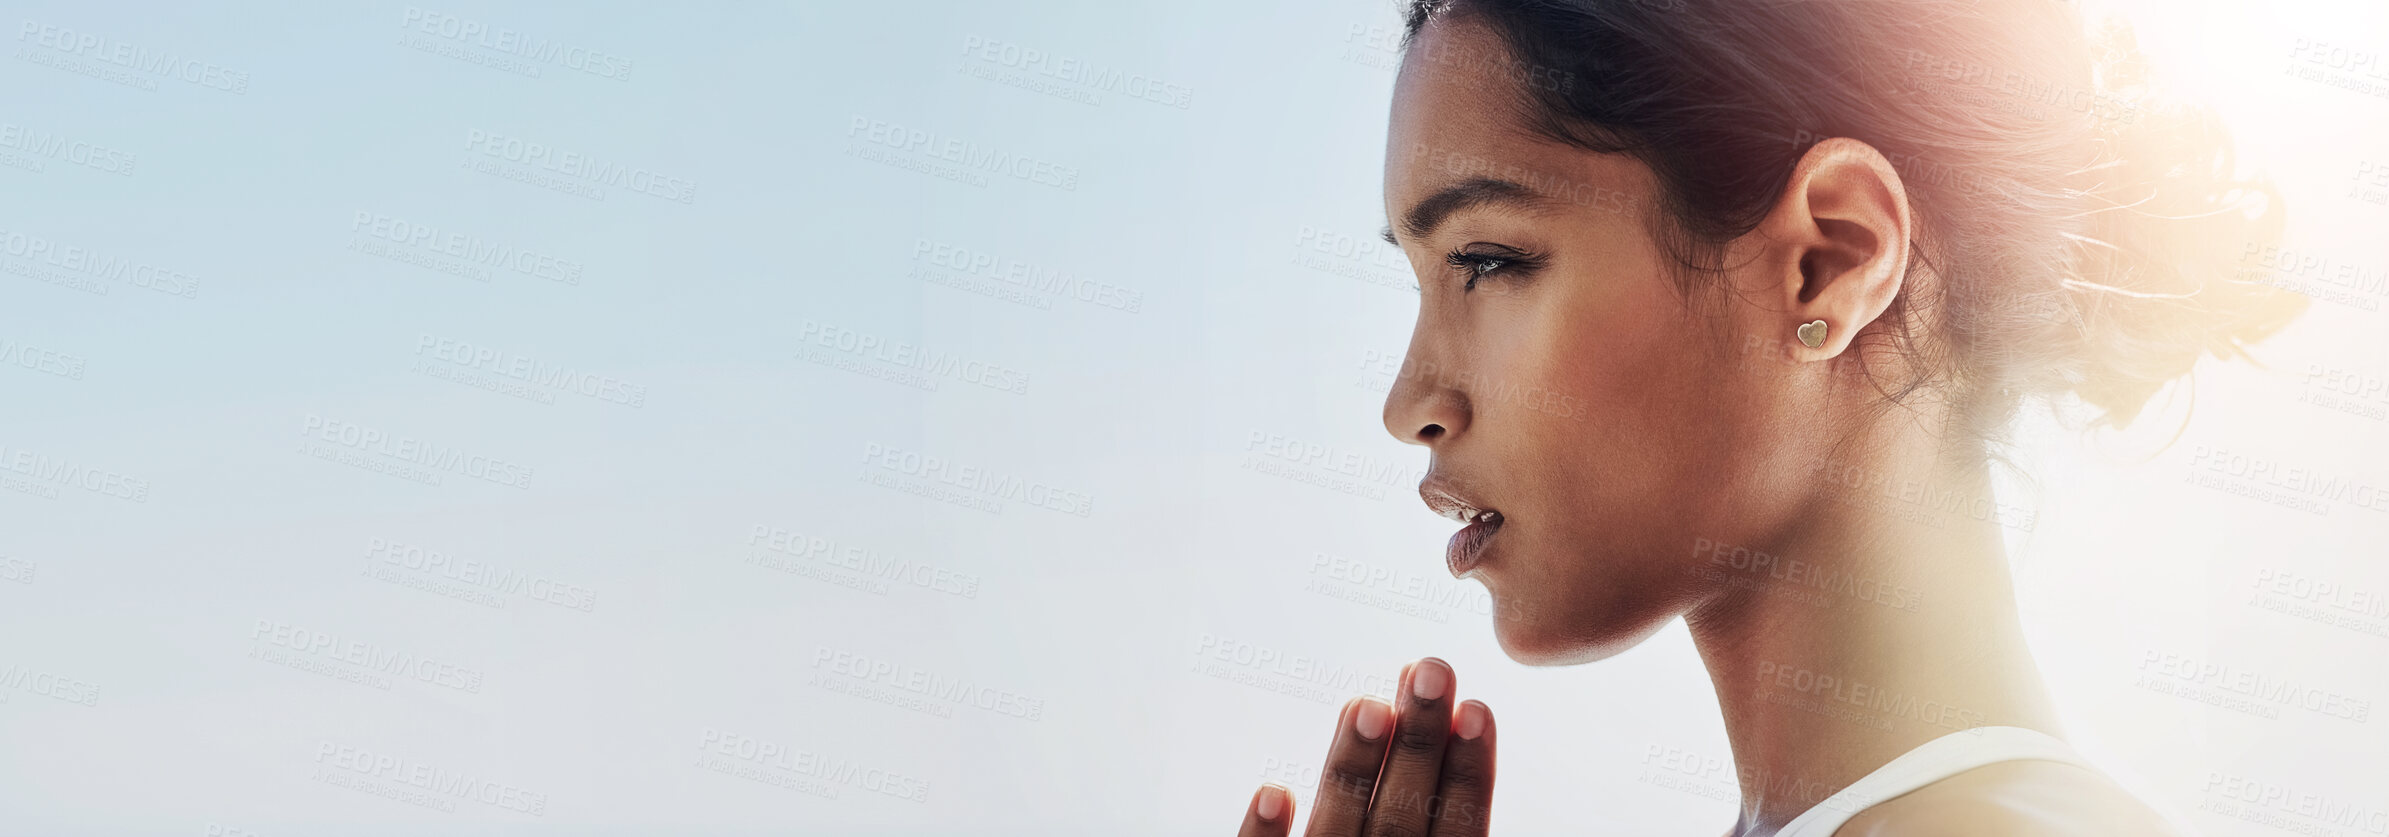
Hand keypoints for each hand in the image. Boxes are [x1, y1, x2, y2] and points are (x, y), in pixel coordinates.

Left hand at [1235, 657, 1495, 836]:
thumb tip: (1454, 736)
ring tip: (1365, 705)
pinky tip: (1272, 793)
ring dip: (1354, 768)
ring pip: (1338, 829)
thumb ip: (1437, 823)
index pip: (1460, 830)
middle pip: (1402, 817)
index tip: (1476, 708)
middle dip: (1419, 743)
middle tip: (1430, 670)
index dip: (1470, 773)